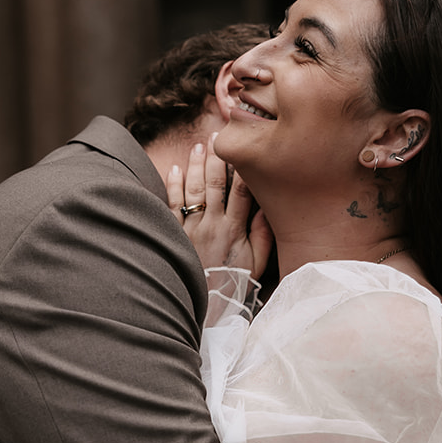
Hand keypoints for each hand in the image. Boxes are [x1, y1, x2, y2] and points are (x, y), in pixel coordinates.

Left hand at [167, 135, 272, 277]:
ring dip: (197, 165)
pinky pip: (173, 206)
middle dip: (218, 157)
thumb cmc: (234, 284)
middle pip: (215, 183)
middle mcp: (213, 225)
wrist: (207, 306)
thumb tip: (268, 208)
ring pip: (194, 190)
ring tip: (199, 146)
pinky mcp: (175, 235)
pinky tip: (176, 169)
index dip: (244, 167)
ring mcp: (192, 229)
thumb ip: (264, 236)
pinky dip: (173, 186)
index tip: (246, 148)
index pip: (242, 190)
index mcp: (235, 230)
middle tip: (219, 136)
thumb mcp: (258, 264)